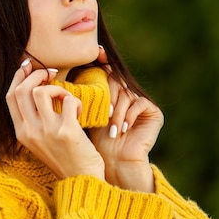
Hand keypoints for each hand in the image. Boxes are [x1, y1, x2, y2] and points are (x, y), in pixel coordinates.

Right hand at [6, 61, 104, 180]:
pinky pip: (68, 101)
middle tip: (51, 73)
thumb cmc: (65, 157)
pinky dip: (75, 100)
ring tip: (65, 98)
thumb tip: (35, 87)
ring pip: (42, 91)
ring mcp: (47, 132)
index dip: (19, 76)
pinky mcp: (66, 132)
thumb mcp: (41, 140)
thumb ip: (35, 119)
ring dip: (57, 87)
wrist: (82, 181)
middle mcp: (30, 132)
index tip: (29, 66)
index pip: (10, 96)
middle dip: (37, 74)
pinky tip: (78, 112)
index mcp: (22, 133)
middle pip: (22, 90)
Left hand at [89, 47, 163, 191]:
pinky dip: (129, 116)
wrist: (115, 163)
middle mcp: (128, 97)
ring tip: (112, 129)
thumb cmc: (98, 143)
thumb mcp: (88, 116)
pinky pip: (140, 103)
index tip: (98, 54)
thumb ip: (83, 96)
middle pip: (117, 82)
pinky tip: (123, 129)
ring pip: (126, 94)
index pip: (107, 75)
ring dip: (117, 113)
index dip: (103, 66)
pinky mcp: (154, 113)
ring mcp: (141, 104)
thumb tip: (64, 72)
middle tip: (105, 114)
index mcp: (113, 95)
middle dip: (109, 98)